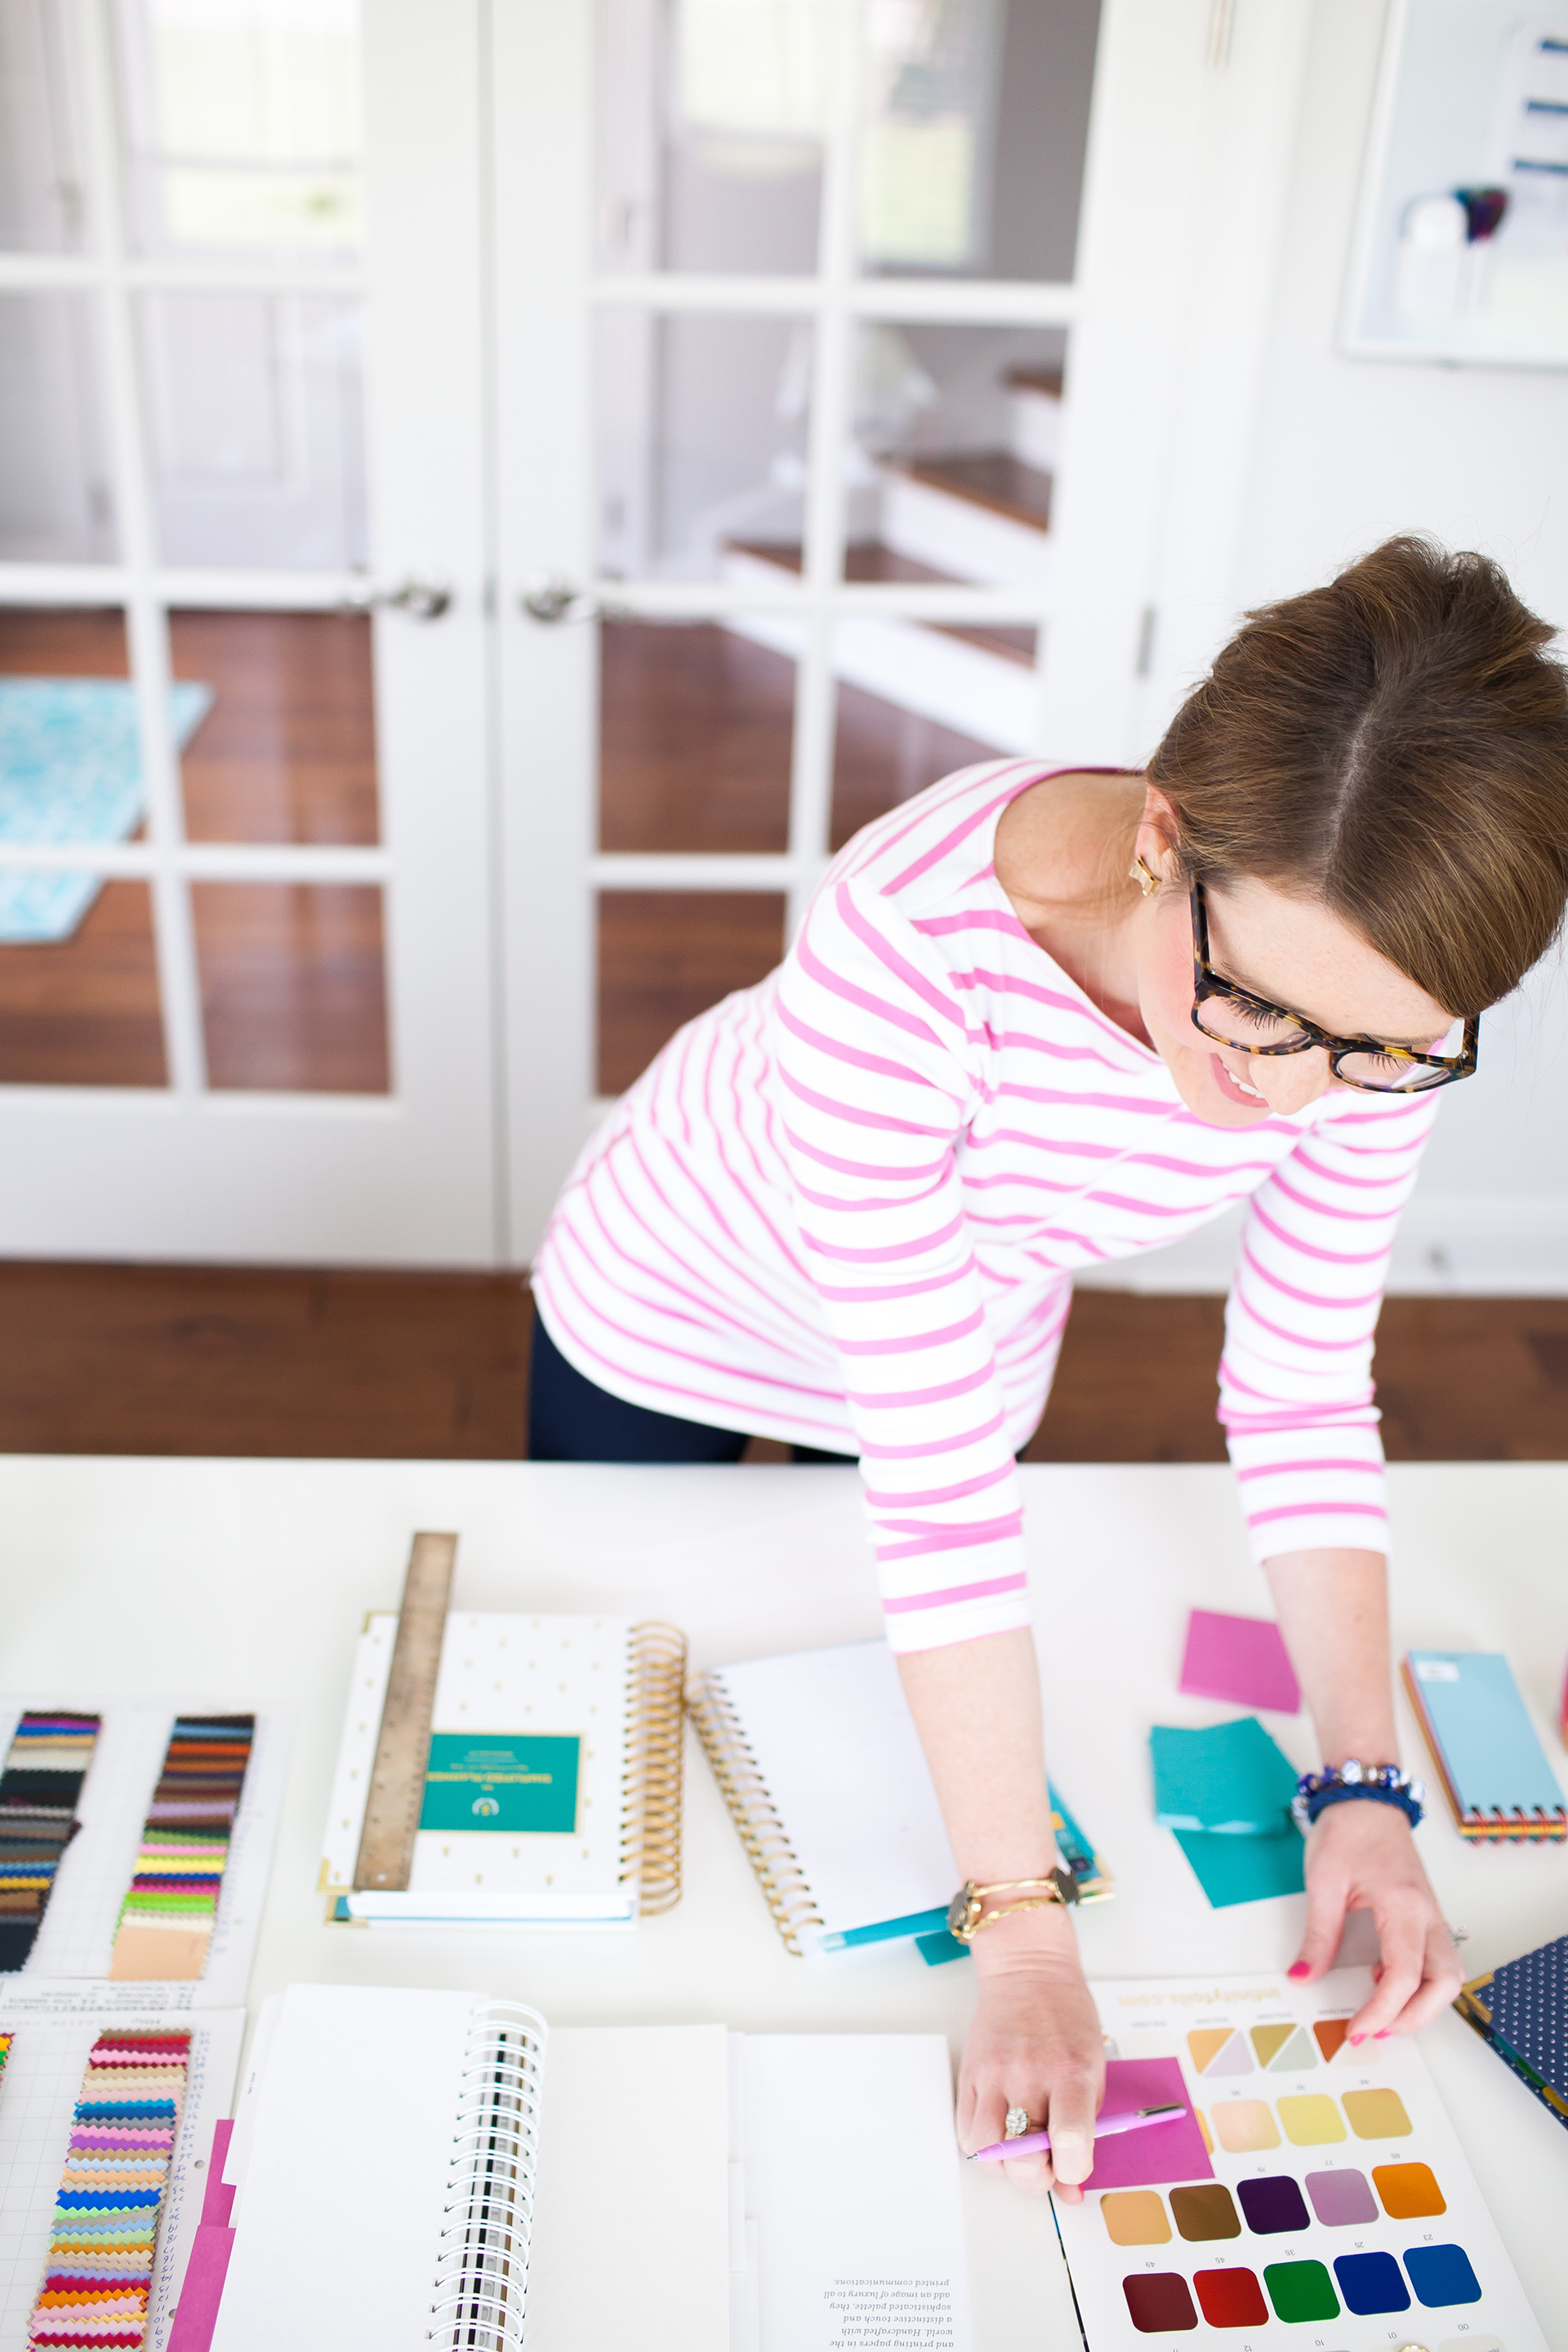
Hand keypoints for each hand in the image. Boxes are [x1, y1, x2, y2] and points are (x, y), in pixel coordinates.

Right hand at [956, 1910, 1104, 2199]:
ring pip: (987, 2153)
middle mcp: (1030, 2075)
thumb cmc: (1068, 2021)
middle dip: (1037, 2178)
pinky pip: (967, 2133)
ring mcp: (994, 2075)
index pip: (1070, 2141)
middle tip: (1046, 2164)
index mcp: (1071, 2073)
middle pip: (1023, 2159)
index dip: (1072, 2172)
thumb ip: (1086, 2132)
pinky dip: (984, 2145)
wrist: (1029, 1973)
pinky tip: (1001, 2128)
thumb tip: (1072, 2189)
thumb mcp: (1093, 2071)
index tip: (1073, 2168)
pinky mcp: (969, 2075)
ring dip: (1005, 2165)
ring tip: (1020, 2147)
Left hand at [1289, 1799, 1462, 2039]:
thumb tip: (1303, 1976)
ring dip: (1424, 2003)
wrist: (1366, 1797)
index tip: (1357, 2029)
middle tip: (1375, 2030)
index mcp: (1403, 1905)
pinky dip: (1420, 1981)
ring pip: (1450, 1975)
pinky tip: (1383, 1978)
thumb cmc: (1348, 1829)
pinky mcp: (1426, 1914)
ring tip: (1382, 2010)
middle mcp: (1427, 1914)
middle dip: (1415, 2017)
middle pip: (1446, 1984)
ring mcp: (1432, 1914)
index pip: (1405, 1976)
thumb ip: (1318, 1935)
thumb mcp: (1323, 1882)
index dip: (1382, 2011)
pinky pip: (1437, 1959)